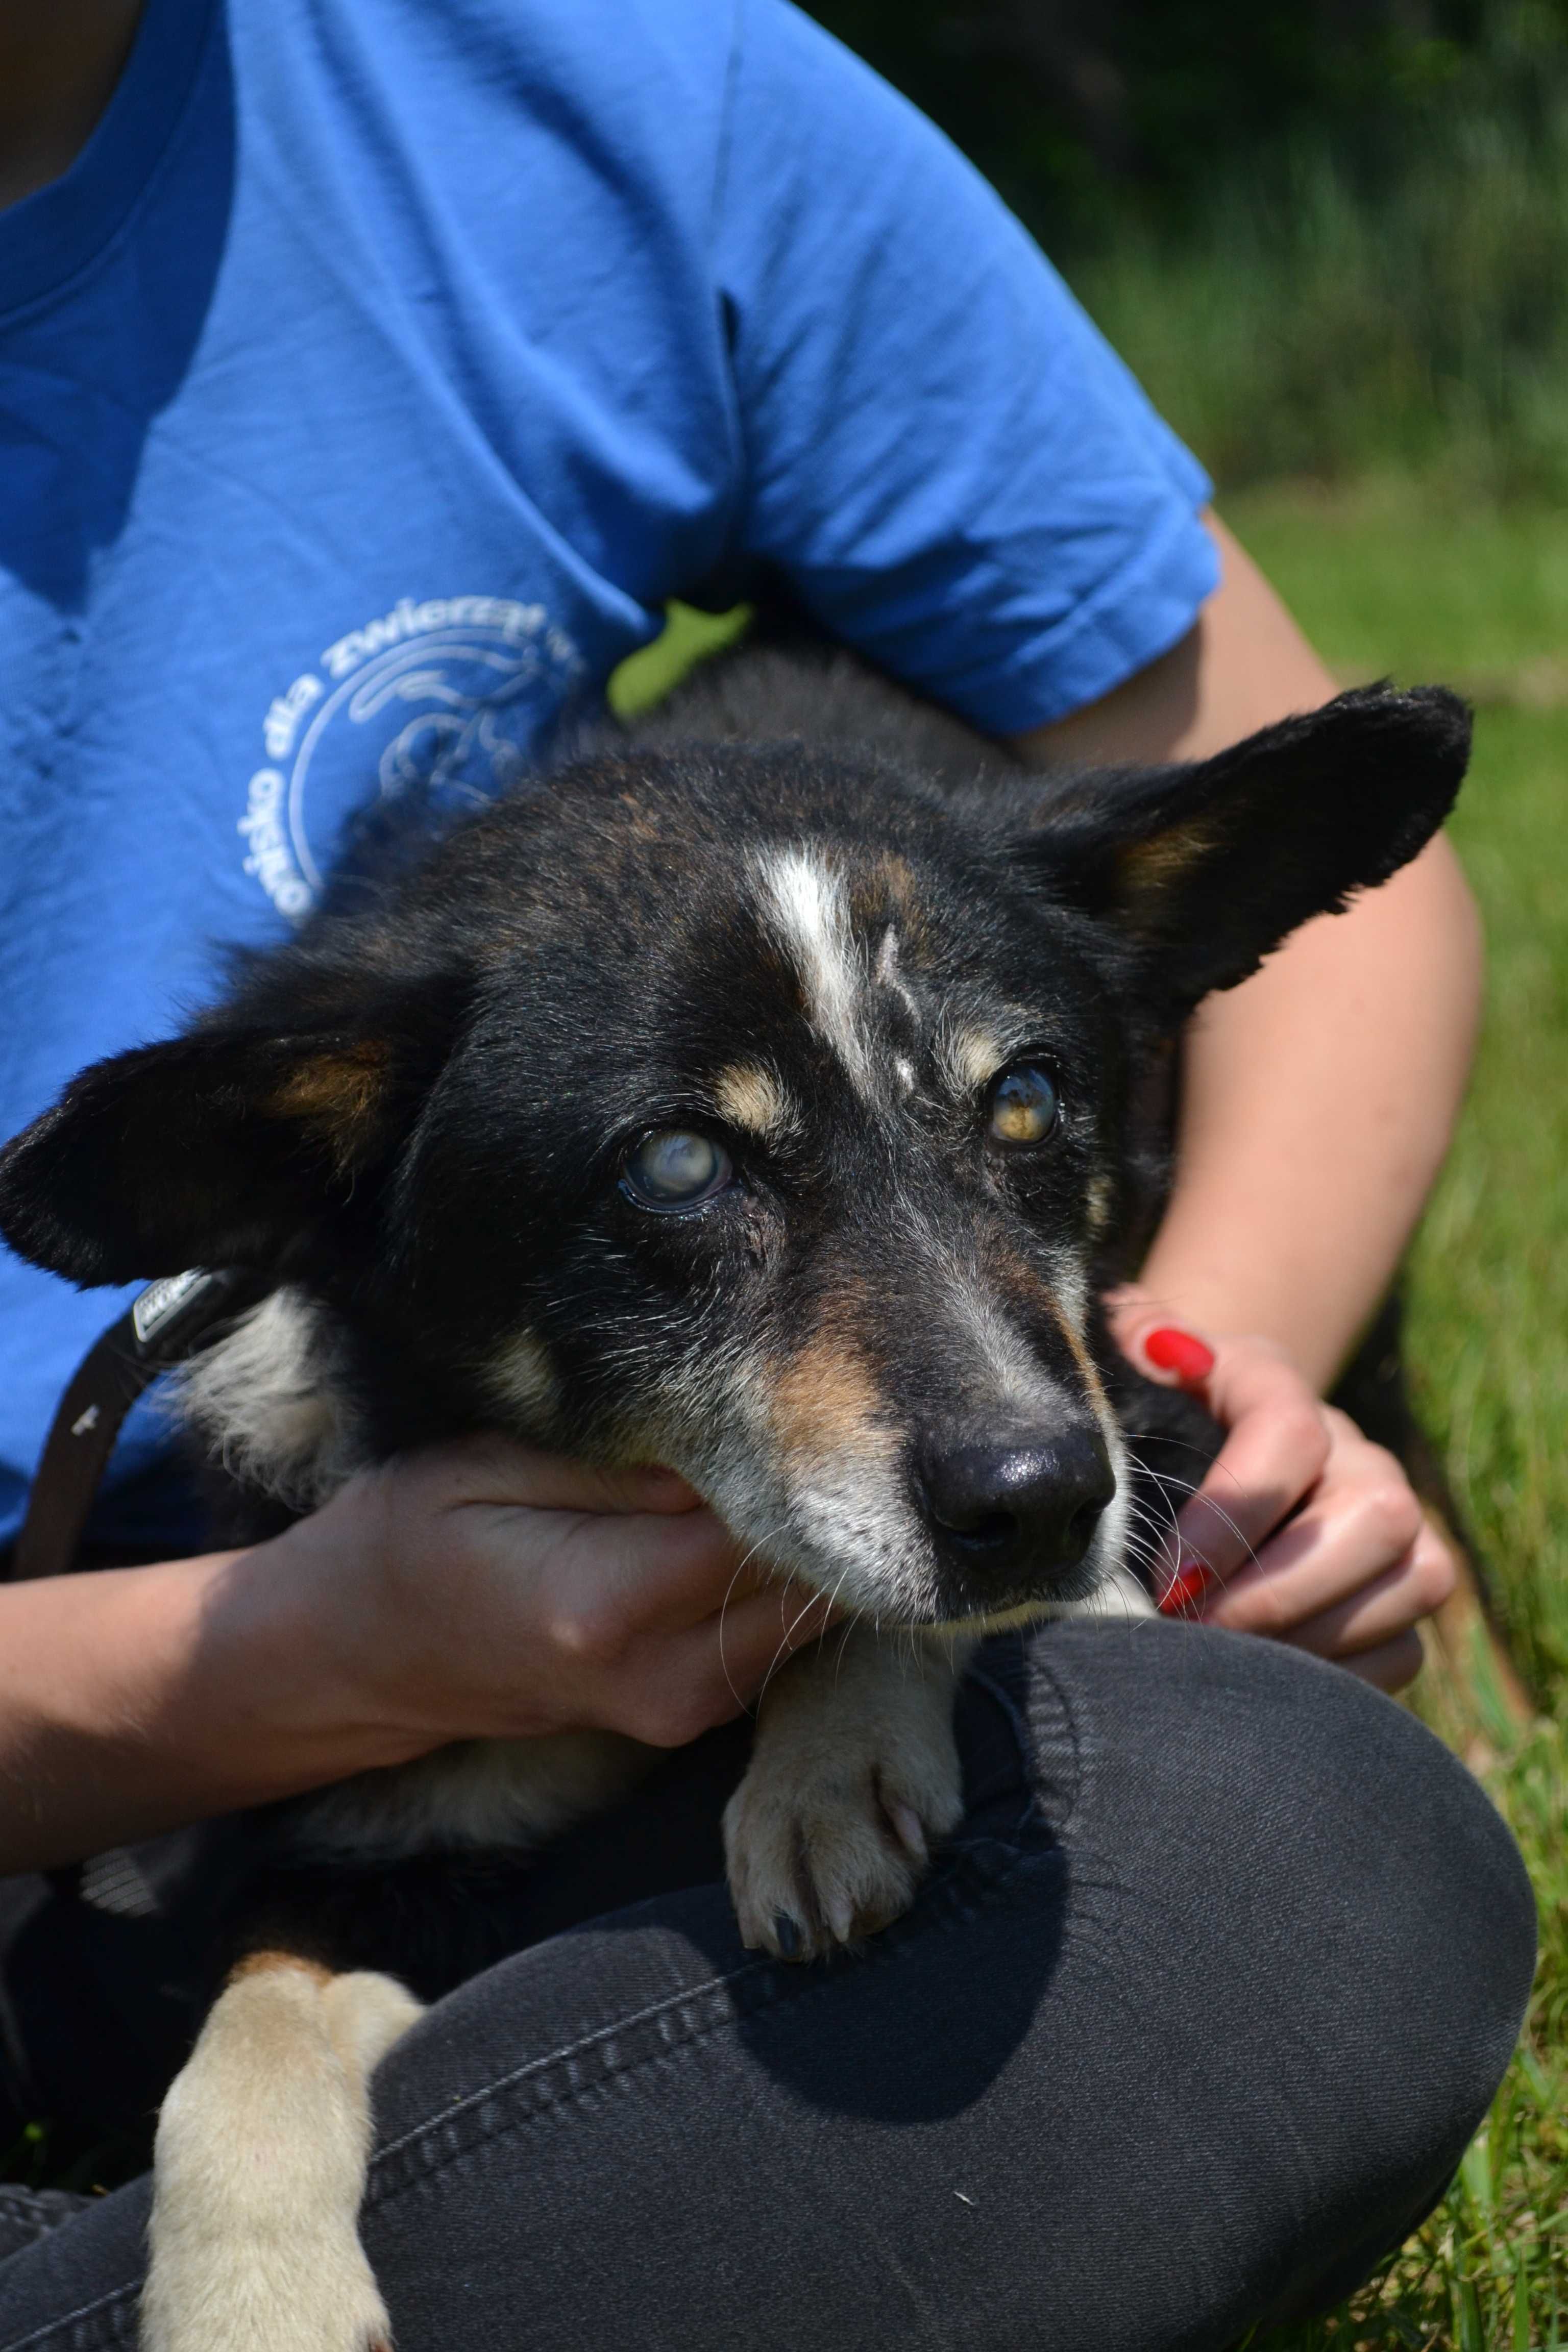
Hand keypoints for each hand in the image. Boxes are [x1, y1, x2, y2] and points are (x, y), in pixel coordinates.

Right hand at [271, 1436, 831, 1753]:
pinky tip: (739, 1525)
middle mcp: (655, 1675)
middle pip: (806, 1584)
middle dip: (817, 1506)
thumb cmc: (409, 1538)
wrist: (358, 1655)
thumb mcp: (486, 1465)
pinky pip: (775, 1640)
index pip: (758, 1530)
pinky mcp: (687, 1714)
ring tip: (769, 1470)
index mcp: (600, 1606)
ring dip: (806, 1546)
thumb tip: (733, 1455)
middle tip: (803, 1429)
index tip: (788, 1401)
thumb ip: (617, 1468)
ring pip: (806, 1617)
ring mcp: (676, 1710)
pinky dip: (777, 1584)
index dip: (789, 1463)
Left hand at [1107, 1293, 1456, 1689]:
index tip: (1166, 1580)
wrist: (1193, 1444)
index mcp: (1275, 1383)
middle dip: (1280, 1591)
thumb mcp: (1125, 1374)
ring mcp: (1398, 1521)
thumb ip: (1131, 1345)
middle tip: (1199, 1631)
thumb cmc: (1142, 1418)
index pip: (1288, 1433)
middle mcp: (1355, 1447)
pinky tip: (1269, 1681)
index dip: (1232, 1515)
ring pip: (1409, 1579)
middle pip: (1377, 1513)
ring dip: (1312, 1638)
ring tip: (1229, 1663)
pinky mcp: (1406, 1588)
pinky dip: (1342, 1677)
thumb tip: (1147, 1339)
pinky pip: (1406, 1647)